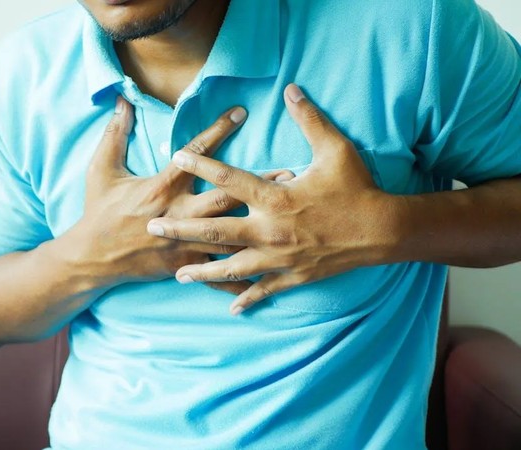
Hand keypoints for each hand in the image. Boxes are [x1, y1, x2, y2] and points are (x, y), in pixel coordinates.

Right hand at [67, 96, 292, 294]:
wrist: (91, 257)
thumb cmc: (97, 211)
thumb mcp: (100, 170)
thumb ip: (115, 135)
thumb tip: (122, 102)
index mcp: (160, 188)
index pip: (195, 155)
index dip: (217, 131)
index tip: (240, 112)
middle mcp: (178, 214)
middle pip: (225, 197)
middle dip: (258, 185)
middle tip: (289, 173)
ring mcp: (184, 242)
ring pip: (230, 234)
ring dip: (261, 224)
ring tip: (289, 216)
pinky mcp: (185, 264)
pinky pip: (218, 271)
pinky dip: (243, 274)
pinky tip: (270, 274)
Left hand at [146, 84, 396, 314]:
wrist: (382, 230)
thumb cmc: (357, 188)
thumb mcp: (335, 149)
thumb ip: (309, 119)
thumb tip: (292, 90)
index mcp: (275, 198)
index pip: (229, 179)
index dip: (200, 166)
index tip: (175, 158)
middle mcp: (269, 230)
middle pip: (215, 231)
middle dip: (180, 230)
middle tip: (152, 228)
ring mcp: (278, 257)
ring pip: (231, 268)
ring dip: (202, 272)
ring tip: (178, 275)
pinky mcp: (292, 276)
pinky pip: (263, 290)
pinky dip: (246, 299)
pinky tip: (229, 309)